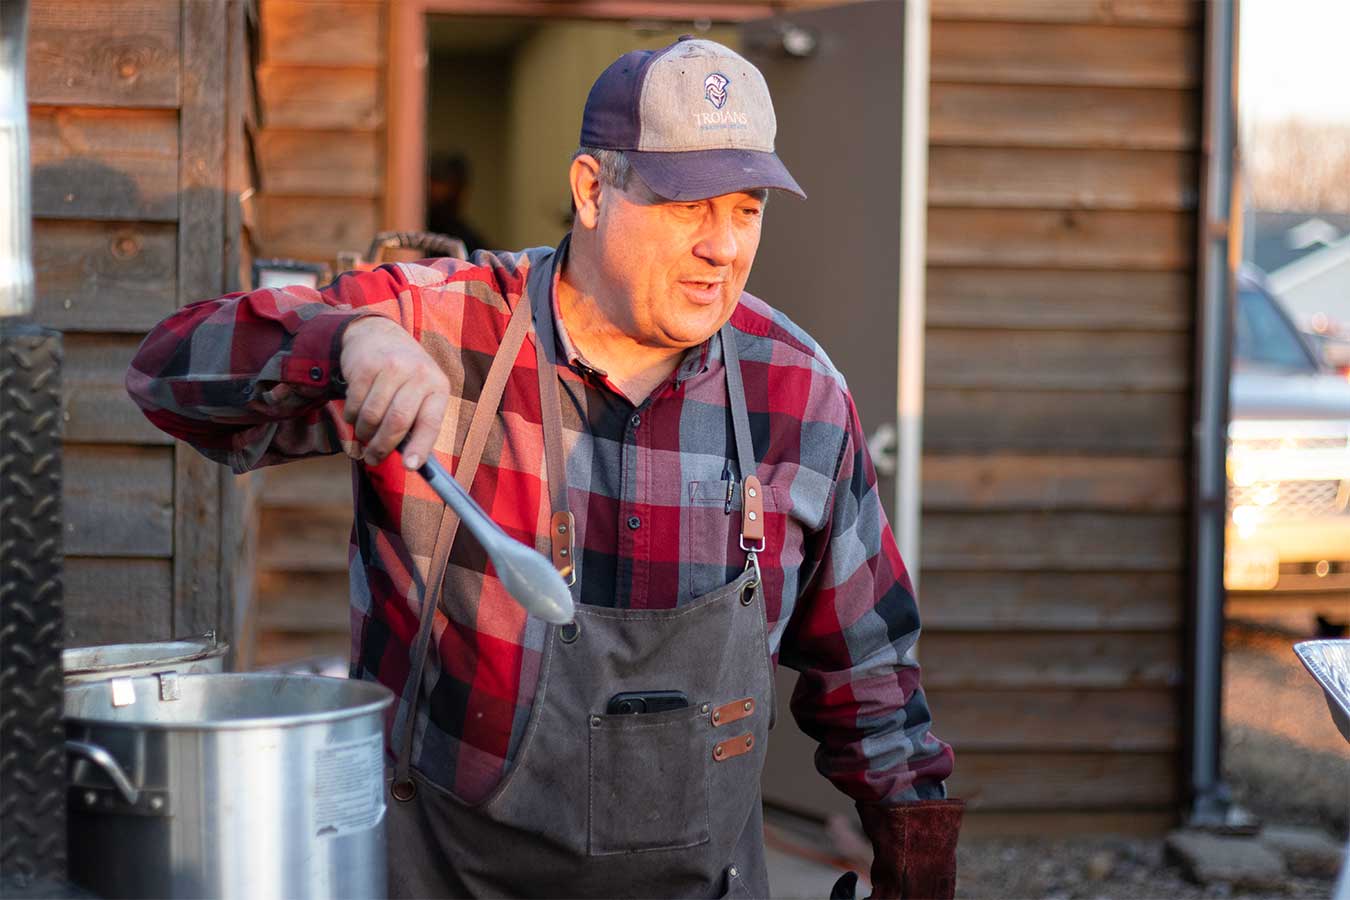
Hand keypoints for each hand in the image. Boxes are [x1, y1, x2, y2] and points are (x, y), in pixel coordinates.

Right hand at [340, 316, 448, 468]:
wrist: (377, 335)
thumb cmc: (403, 376)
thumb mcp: (421, 392)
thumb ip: (418, 422)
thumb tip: (411, 463)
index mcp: (437, 386)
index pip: (431, 422)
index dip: (420, 447)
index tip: (410, 467)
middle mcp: (418, 374)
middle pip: (397, 421)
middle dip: (382, 447)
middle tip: (374, 458)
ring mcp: (391, 367)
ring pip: (372, 416)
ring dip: (364, 434)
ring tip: (365, 435)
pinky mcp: (365, 366)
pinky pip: (354, 404)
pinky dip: (352, 417)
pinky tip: (356, 414)